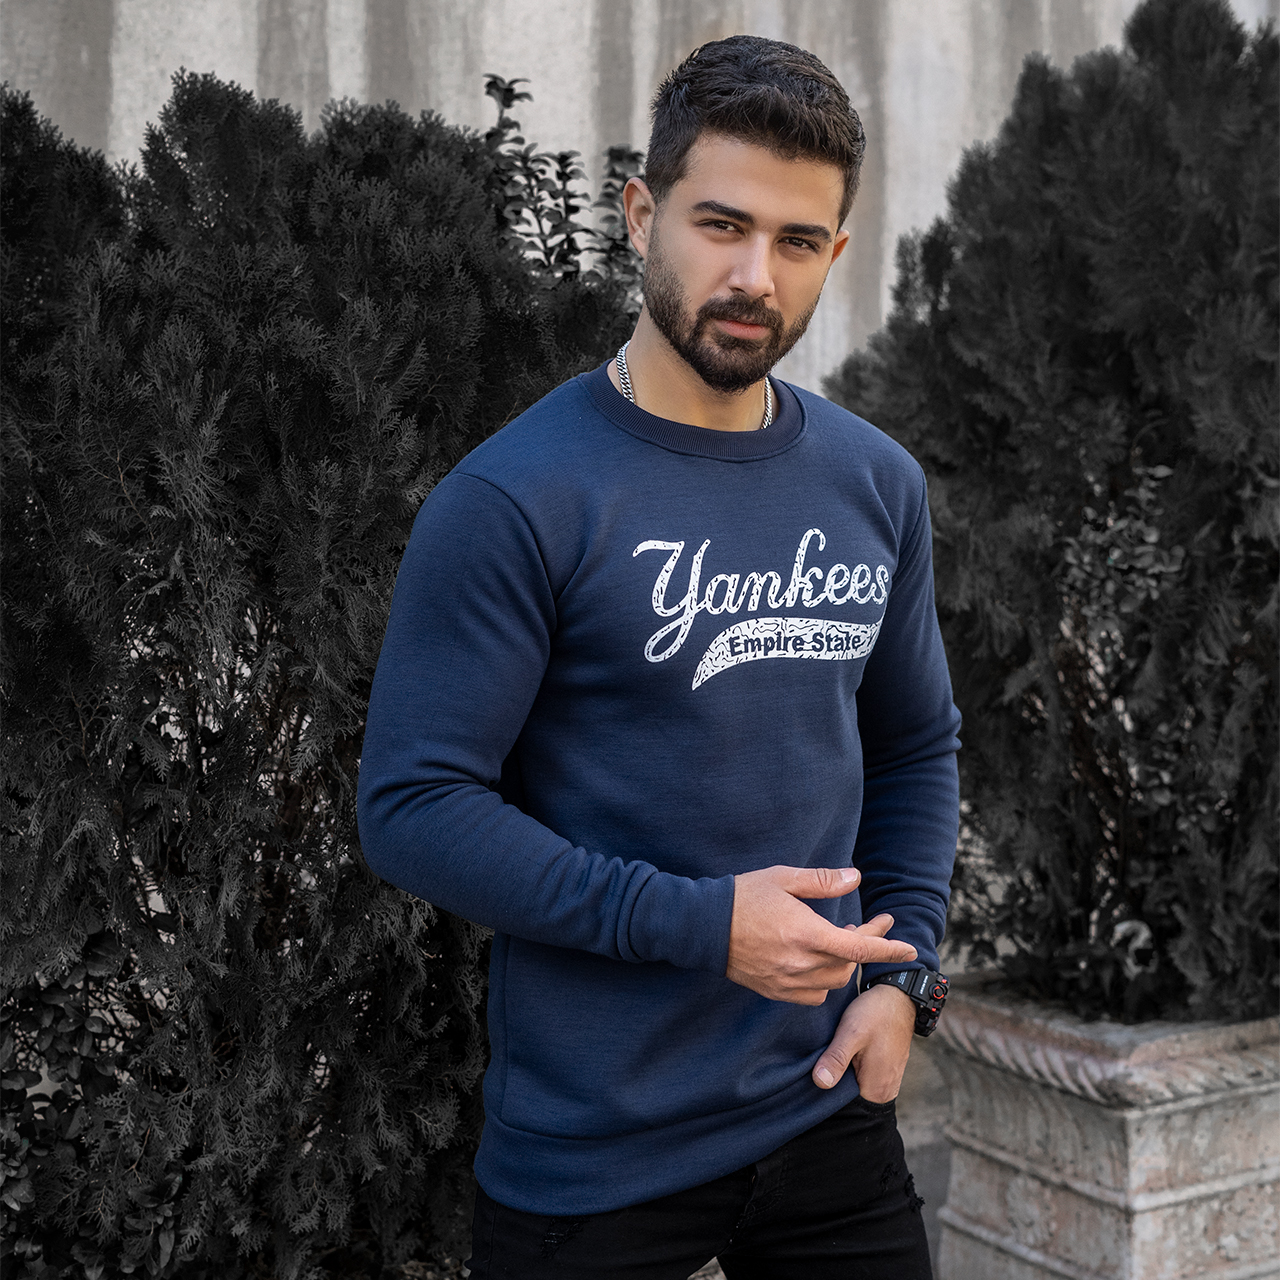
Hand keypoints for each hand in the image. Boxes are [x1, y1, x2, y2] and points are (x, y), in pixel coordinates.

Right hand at [725, 865, 916, 1004]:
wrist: (703, 927)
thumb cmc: (743, 896)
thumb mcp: (783, 878)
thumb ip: (822, 880)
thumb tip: (856, 878)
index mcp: (805, 933)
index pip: (858, 948)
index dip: (887, 949)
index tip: (908, 949)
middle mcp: (799, 962)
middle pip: (848, 965)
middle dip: (865, 947)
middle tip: (869, 926)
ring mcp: (787, 981)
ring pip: (833, 982)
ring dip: (844, 964)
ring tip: (841, 941)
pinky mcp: (775, 991)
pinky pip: (813, 995)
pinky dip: (824, 981)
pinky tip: (819, 963)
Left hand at [812, 981, 915, 1100]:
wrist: (898, 996)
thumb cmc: (876, 1013)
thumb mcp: (852, 1033)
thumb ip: (836, 1059)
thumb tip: (820, 1083)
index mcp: (876, 1090)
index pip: (844, 1107)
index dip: (826, 1096)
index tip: (811, 1079)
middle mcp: (885, 1092)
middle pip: (849, 1098)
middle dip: (833, 1085)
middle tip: (818, 1064)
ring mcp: (887, 1081)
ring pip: (855, 1087)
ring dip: (841, 1075)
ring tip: (829, 1058)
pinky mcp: (885, 1070)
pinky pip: (862, 1078)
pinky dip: (850, 1069)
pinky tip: (841, 1054)